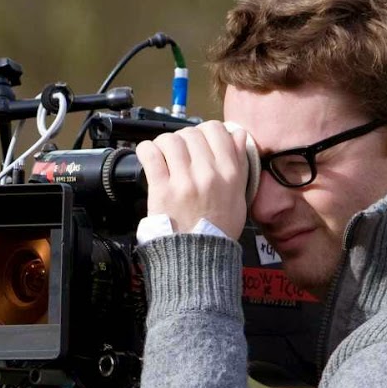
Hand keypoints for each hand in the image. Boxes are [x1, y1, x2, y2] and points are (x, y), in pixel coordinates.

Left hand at [135, 120, 252, 239]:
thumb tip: (236, 134)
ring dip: (165, 145)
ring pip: (171, 140)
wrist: (198, 257)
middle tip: (180, 153)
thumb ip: (240, 164)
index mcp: (229, 173)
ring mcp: (184, 181)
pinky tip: (150, 157)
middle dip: (184, 139)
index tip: (199, 141)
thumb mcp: (239, 197)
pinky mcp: (162, 189)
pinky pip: (150, 154)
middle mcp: (208, 174)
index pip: (216, 130)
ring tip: (165, 156)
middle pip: (191, 133)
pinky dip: (147, 150)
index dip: (205, 131)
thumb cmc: (217, 230)